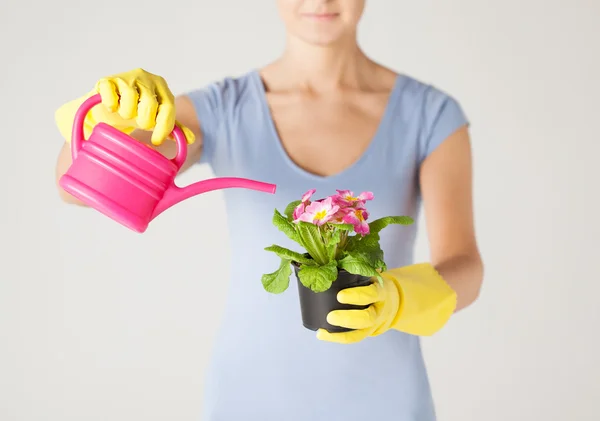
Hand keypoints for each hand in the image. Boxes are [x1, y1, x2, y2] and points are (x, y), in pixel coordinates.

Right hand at [94, 68, 194, 144]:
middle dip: (145, 120)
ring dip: (127, 113)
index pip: (168, 107)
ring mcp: (126, 77)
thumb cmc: (138, 111)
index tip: (157, 141)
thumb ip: (173, 127)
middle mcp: (145, 77)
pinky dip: (111, 105)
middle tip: (139, 123)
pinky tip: (112, 108)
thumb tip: (190, 139)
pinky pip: (110, 94)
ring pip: (130, 98)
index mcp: (162, 86)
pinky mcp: (106, 80)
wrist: (111, 106)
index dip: (163, 127)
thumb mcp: (157, 118)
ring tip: (125, 114)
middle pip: (150, 103)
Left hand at [316, 263, 457, 343]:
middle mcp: (379, 309)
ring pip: (360, 333)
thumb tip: (335, 254)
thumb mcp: (371, 273)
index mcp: (381, 291)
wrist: (392, 300)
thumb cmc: (373, 282)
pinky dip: (337, 338)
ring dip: (340, 333)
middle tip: (330, 316)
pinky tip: (322, 335)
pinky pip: (353, 338)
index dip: (357, 296)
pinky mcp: (366, 332)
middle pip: (367, 318)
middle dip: (348, 318)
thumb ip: (359, 266)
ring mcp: (374, 323)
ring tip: (322, 332)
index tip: (340, 295)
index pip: (371, 294)